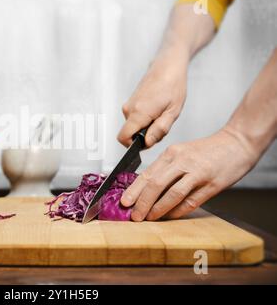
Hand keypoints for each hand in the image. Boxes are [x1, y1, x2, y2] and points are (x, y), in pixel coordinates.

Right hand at [117, 55, 187, 147]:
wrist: (167, 66)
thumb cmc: (173, 85)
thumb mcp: (173, 112)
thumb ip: (159, 130)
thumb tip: (147, 143)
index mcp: (139, 113)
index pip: (123, 138)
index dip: (134, 145)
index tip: (149, 141)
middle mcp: (129, 109)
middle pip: (130, 134)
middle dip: (145, 135)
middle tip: (162, 123)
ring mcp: (128, 105)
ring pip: (133, 126)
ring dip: (147, 126)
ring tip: (162, 113)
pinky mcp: (131, 102)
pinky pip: (135, 118)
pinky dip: (145, 119)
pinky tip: (157, 109)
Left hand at [120, 127, 258, 220]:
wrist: (237, 142)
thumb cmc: (208, 150)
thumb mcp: (182, 153)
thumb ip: (166, 168)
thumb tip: (146, 189)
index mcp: (172, 153)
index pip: (147, 173)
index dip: (134, 190)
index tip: (124, 202)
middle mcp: (182, 161)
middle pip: (156, 184)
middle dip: (142, 202)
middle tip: (134, 215)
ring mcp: (197, 173)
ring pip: (172, 194)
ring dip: (158, 209)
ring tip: (149, 218)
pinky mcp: (212, 185)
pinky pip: (191, 201)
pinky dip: (178, 211)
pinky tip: (169, 216)